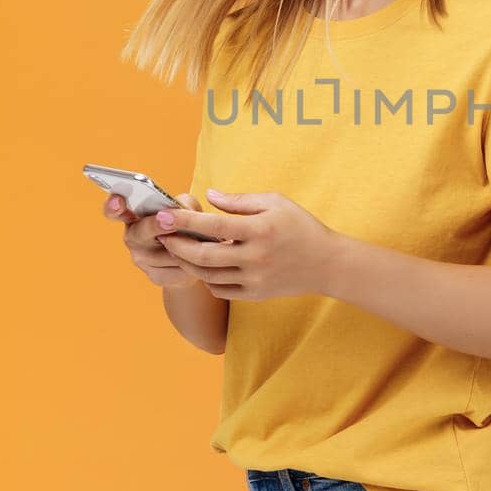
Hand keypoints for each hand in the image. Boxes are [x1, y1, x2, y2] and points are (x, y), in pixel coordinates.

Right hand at [103, 191, 207, 290]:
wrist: (193, 258)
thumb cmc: (185, 225)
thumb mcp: (186, 207)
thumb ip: (183, 203)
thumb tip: (184, 212)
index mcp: (134, 216)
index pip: (115, 211)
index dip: (113, 205)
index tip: (118, 200)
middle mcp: (133, 238)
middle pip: (141, 232)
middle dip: (156, 226)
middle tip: (169, 221)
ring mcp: (142, 260)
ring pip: (165, 252)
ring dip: (186, 247)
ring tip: (199, 240)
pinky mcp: (156, 277)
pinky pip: (176, 270)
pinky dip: (191, 264)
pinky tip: (198, 259)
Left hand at [154, 189, 340, 301]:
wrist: (327, 264)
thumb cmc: (300, 226)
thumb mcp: (275, 202)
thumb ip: (240, 200)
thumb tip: (209, 196)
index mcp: (260, 230)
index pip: (213, 224)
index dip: (185, 220)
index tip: (165, 215)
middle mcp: (256, 257)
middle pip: (204, 255)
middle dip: (177, 245)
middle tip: (162, 235)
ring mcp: (255, 279)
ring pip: (208, 275)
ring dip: (187, 262)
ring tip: (177, 249)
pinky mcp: (255, 294)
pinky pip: (220, 290)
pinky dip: (206, 278)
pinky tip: (202, 265)